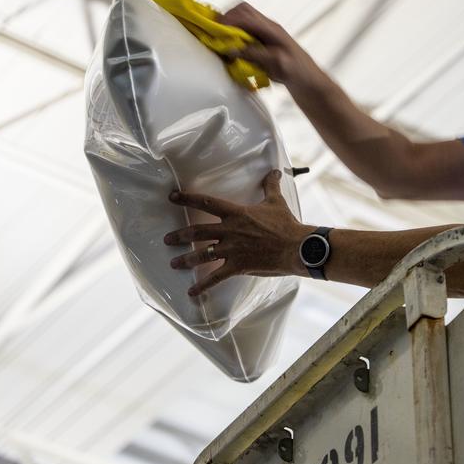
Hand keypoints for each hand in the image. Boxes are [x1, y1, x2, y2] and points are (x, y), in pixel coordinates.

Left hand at [163, 170, 311, 295]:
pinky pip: (216, 278)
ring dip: (186, 260)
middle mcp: (230, 231)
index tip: (172, 196)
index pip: (207, 203)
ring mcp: (232, 250)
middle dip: (180, 235)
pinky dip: (202, 286)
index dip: (187, 198)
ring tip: (173, 263)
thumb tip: (274, 171)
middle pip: (197, 231)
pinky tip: (191, 292)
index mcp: (236, 213)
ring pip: (202, 254)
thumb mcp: (276, 201)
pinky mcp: (238, 267)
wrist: (296, 247)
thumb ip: (270, 186)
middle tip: (167, 239)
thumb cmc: (286, 224)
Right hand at [218, 2, 315, 86]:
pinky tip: (232, 44)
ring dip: (229, 23)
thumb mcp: (276, 63)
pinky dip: (234, 32)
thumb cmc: (296, 70)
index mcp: (272, 29)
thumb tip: (232, 49)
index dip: (228, 21)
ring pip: (243, 16)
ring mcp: (265, 31)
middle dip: (226, 17)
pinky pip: (245, 28)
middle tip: (216, 32)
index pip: (246, 16)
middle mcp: (267, 26)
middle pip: (243, 9)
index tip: (216, 30)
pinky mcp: (262, 39)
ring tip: (221, 37)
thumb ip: (254, 54)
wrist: (307, 78)